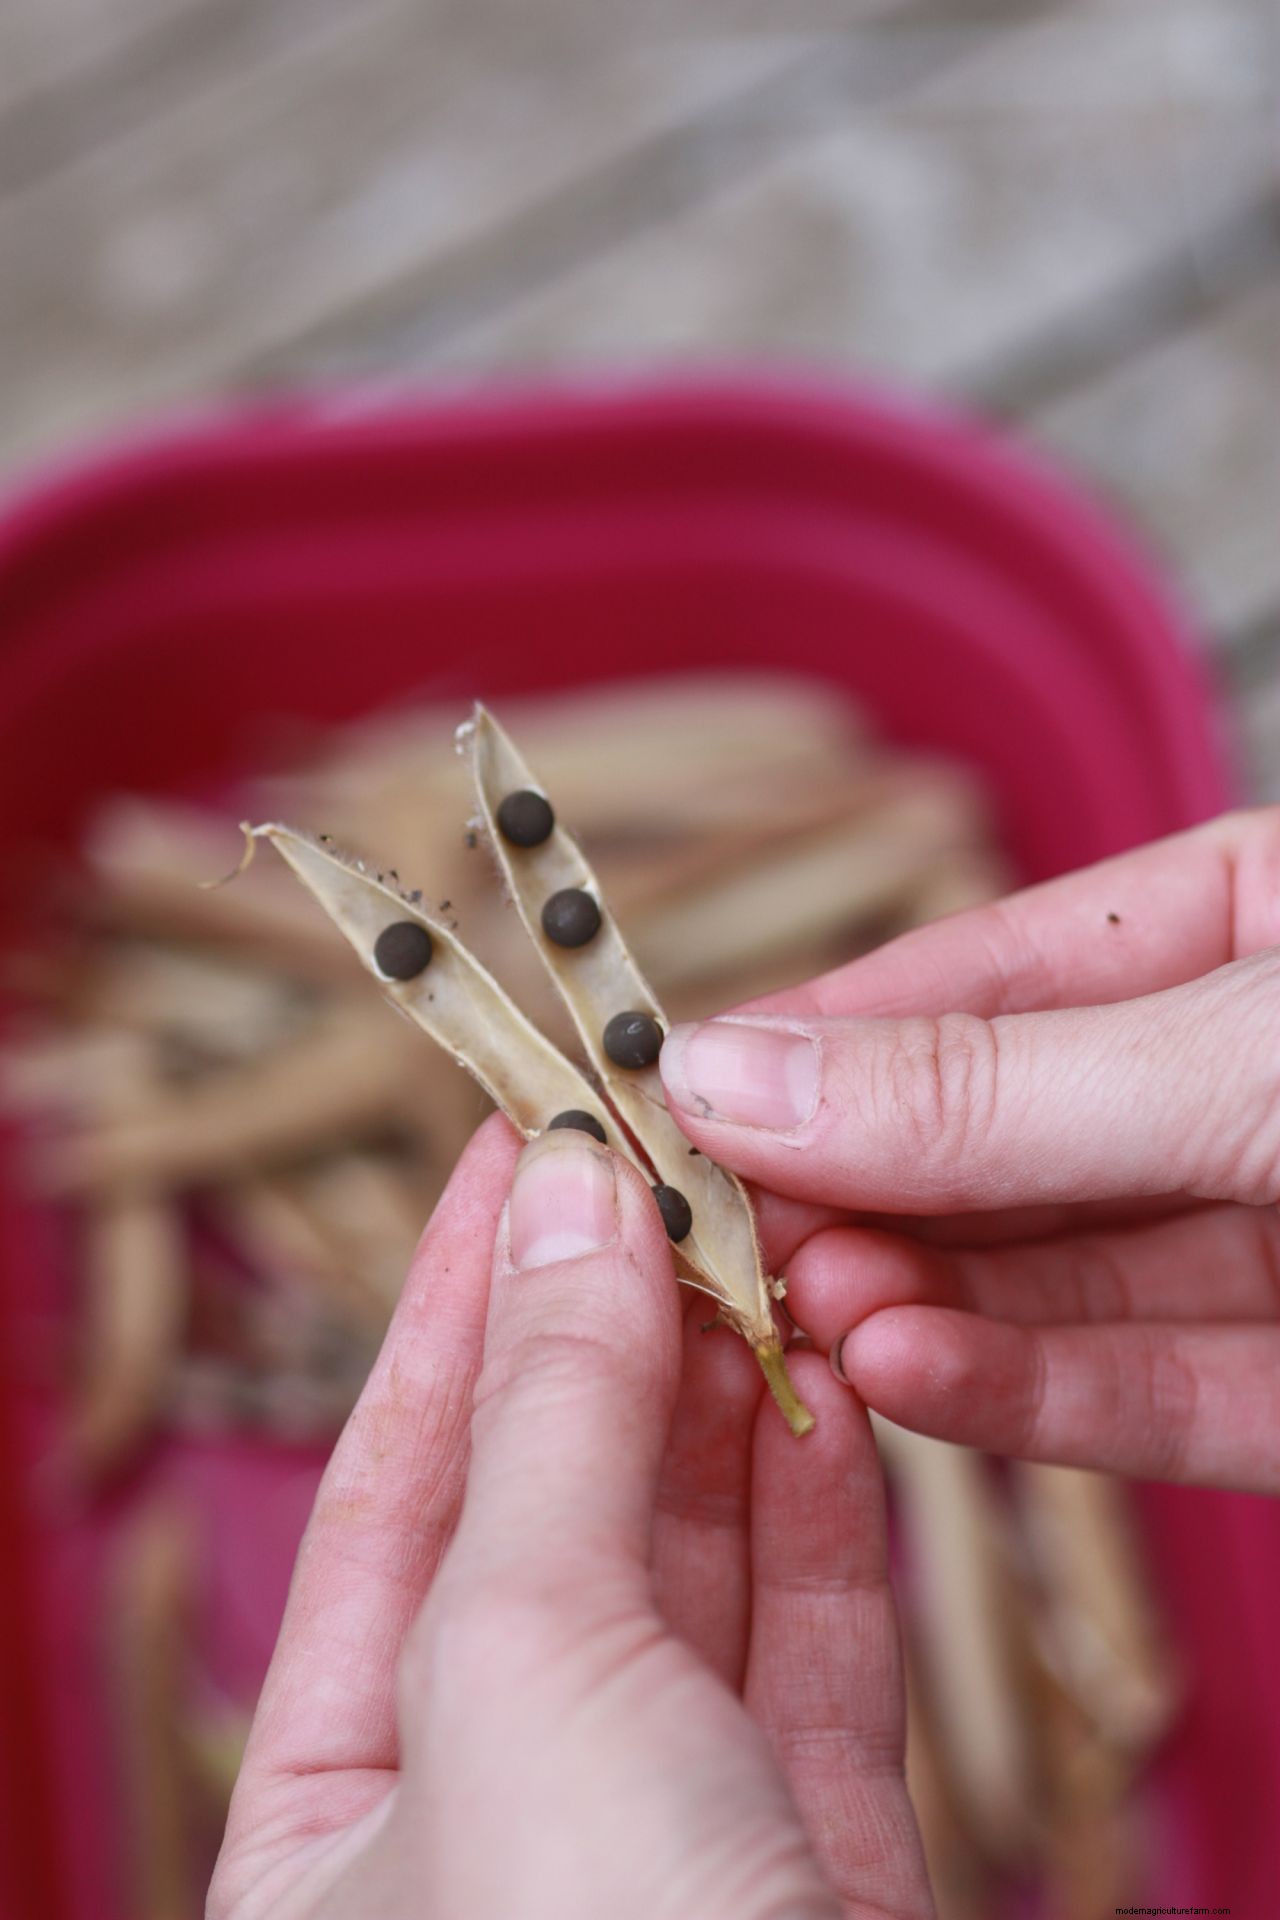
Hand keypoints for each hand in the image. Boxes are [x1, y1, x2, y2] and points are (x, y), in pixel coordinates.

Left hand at [209, 1119, 931, 1919]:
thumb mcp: (528, 1660)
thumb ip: (552, 1421)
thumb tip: (568, 1198)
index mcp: (329, 1812)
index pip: (388, 1486)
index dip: (461, 1297)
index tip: (524, 1139)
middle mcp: (487, 1805)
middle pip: (554, 1506)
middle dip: (619, 1330)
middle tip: (675, 1169)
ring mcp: (654, 1823)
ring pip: (694, 1560)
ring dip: (732, 1397)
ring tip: (767, 1247)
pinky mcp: (809, 1841)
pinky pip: (809, 1635)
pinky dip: (822, 1506)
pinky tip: (831, 1382)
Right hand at [659, 809, 1279, 1495]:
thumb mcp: (1251, 1053)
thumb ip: (1001, 1087)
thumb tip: (739, 1076)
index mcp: (1252, 931)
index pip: (997, 972)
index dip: (832, 1035)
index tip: (681, 1089)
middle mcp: (1244, 1085)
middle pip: (1005, 1138)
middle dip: (863, 1188)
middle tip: (725, 1230)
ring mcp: (1278, 1239)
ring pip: (1062, 1279)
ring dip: (922, 1302)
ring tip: (813, 1312)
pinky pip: (1156, 1391)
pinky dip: (1031, 1397)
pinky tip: (907, 1379)